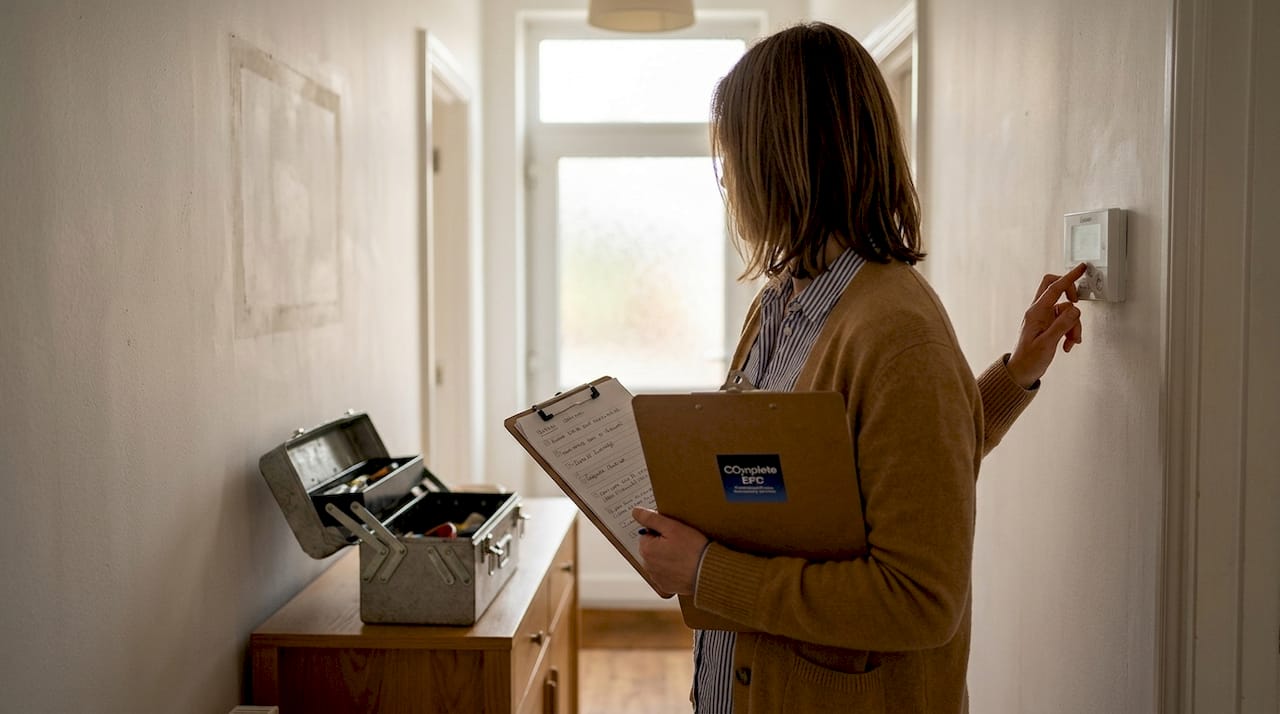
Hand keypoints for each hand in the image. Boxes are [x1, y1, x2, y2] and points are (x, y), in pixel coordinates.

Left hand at [632, 507, 709, 596]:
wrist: (709, 572)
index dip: (661, 530)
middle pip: (652, 548)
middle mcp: (648, 566)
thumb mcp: (673, 527)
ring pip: (658, 561)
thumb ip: (652, 518)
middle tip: (681, 543)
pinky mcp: (667, 587)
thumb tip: (635, 512)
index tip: (674, 533)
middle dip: (662, 543)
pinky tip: (684, 566)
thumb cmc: (693, 549)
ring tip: (684, 554)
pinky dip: (672, 569)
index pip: (647, 533)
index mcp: (646, 550)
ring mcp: (657, 578)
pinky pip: (666, 574)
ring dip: (667, 556)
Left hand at [1006, 264, 1086, 388]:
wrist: (1022, 373)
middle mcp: (1039, 312)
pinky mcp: (1049, 326)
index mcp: (1036, 312)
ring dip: (1073, 326)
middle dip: (1071, 298)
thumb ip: (1062, 325)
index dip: (1069, 277)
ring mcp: (1044, 319)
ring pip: (1066, 310)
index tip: (1081, 268)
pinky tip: (1067, 344)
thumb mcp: (1047, 343)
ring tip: (1070, 342)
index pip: (1054, 288)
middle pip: (1057, 291)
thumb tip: (1075, 310)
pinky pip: (1065, 321)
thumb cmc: (1029, 360)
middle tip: (1076, 311)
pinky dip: (1070, 332)